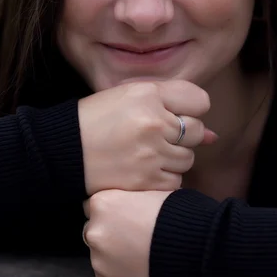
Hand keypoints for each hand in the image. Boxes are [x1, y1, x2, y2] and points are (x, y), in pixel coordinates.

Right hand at [78, 79, 216, 195]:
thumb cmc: (98, 118)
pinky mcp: (146, 180)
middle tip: (154, 135)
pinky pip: (175, 181)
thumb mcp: (132, 94)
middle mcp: (154, 123)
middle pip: (197, 131)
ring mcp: (151, 154)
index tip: (173, 114)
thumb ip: (174, 104)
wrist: (64, 149)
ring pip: (188, 158)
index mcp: (149, 95)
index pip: (200, 101)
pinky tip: (143, 169)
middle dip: (182, 134)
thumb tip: (212, 136)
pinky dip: (163, 177)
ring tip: (146, 152)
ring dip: (173, 157)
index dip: (189, 108)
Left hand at [83, 190, 171, 276]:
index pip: (95, 205)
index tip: (128, 215)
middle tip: (137, 236)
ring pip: (102, 257)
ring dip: (116, 257)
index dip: (113, 210)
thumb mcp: (151, 191)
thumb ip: (130, 195)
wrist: (196, 248)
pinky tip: (143, 270)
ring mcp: (100, 262)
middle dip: (111, 234)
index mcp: (102, 203)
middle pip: (96, 231)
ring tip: (143, 254)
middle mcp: (94, 231)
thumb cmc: (177, 214)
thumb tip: (128, 198)